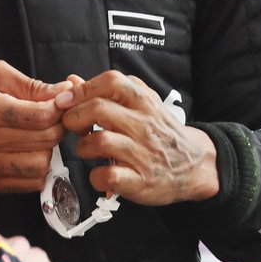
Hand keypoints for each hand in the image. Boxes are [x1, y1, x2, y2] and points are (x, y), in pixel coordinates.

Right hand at [0, 61, 68, 191]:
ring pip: (41, 164)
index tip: (60, 102)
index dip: (59, 108)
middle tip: (54, 117)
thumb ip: (30, 84)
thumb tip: (65, 92)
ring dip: (49, 149)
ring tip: (41, 136)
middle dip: (58, 126)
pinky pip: (31, 183)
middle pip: (45, 139)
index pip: (40, 116)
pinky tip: (31, 152)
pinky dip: (39, 168)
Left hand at [54, 72, 217, 204]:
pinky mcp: (140, 180)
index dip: (83, 88)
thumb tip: (72, 80)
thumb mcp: (142, 105)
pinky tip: (99, 172)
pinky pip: (107, 175)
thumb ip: (108, 91)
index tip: (66, 100)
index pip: (112, 81)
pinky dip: (95, 176)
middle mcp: (144, 125)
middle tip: (73, 126)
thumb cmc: (160, 134)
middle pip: (98, 109)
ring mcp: (142, 154)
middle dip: (74, 117)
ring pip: (99, 141)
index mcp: (144, 102)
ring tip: (88, 149)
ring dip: (83, 146)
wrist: (194, 167)